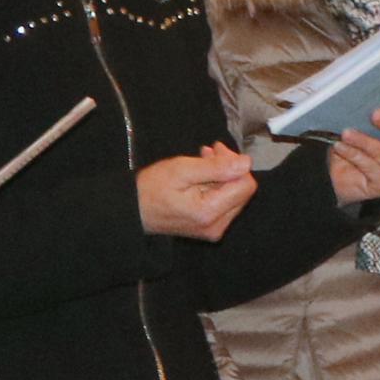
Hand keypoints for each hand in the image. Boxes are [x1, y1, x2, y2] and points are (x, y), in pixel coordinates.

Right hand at [134, 143, 258, 241]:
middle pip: (242, 191)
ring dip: (223, 175)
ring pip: (235, 196)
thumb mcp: (182, 170)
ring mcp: (213, 230)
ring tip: (202, 160)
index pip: (245, 185)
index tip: (215, 149)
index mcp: (210, 213)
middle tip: (208, 152)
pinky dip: (217, 186)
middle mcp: (216, 226)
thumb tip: (246, 163)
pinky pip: (225, 204)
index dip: (235, 163)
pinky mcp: (209, 228)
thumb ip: (216, 167)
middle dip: (229, 168)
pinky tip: (202, 175)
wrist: (133, 210)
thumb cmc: (151, 188)